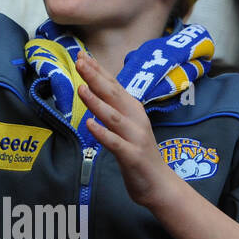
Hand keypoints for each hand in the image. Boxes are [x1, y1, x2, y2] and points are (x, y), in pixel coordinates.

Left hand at [76, 51, 174, 208]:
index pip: (113, 85)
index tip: (81, 54)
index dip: (98, 70)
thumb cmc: (137, 150)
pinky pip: (115, 144)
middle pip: (114, 95)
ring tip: (81, 89)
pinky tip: (90, 125)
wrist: (159, 183)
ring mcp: (135, 137)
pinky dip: (103, 133)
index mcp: (133, 109)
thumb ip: (113, 106)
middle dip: (96, 78)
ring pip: (114, 117)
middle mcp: (136, 119)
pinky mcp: (132, 156)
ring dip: (97, 102)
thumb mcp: (127, 124)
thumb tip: (94, 85)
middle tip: (79, 62)